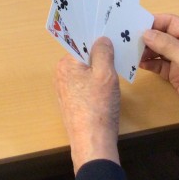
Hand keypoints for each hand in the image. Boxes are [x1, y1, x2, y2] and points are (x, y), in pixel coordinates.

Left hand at [55, 37, 120, 173]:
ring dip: (98, 72)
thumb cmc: (99, 106)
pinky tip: (107, 92)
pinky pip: (84, 86)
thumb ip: (103, 52)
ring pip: (84, 72)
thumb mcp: (105, 74)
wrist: (92, 143)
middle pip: (82, 58)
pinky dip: (95, 85)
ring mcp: (64, 89)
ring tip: (116, 72)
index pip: (81, 43)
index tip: (111, 36)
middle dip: (98, 57)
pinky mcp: (71, 103)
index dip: (96, 40)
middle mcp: (61, 74)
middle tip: (118, 54)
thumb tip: (101, 39)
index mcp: (66, 63)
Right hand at [140, 14, 178, 122]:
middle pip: (161, 35)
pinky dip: (148, 64)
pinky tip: (139, 64)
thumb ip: (167, 45)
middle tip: (127, 39)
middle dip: (145, 36)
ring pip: (158, 50)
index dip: (152, 22)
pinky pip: (158, 66)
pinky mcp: (176, 76)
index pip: (169, 22)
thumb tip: (145, 33)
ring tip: (130, 52)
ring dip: (144, 51)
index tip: (133, 24)